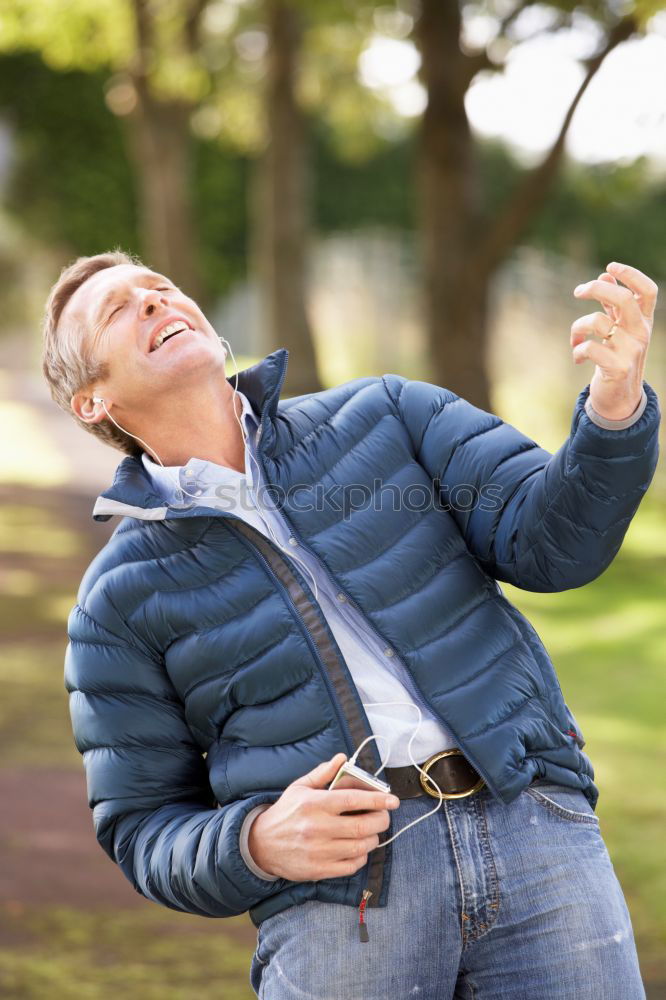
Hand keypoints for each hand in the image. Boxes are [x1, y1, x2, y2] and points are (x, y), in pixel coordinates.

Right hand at [247, 752, 399, 880]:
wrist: (261, 844)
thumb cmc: (285, 813)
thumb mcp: (300, 787)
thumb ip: (323, 773)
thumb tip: (343, 758)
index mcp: (315, 804)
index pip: (353, 800)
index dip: (377, 800)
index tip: (393, 800)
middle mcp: (318, 828)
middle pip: (362, 826)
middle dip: (380, 820)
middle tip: (384, 816)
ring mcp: (319, 851)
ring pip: (360, 847)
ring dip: (372, 839)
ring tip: (371, 831)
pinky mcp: (319, 870)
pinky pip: (351, 865)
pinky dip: (361, 857)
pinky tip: (358, 848)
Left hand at [570, 261, 656, 419]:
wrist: (620, 398)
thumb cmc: (616, 357)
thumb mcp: (619, 329)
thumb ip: (613, 304)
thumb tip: (605, 274)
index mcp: (643, 321)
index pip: (647, 291)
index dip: (631, 274)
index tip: (610, 266)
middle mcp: (640, 333)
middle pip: (623, 299)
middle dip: (596, 289)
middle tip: (578, 291)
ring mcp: (631, 351)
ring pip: (598, 322)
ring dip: (577, 327)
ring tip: (574, 339)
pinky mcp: (617, 368)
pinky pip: (590, 348)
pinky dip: (577, 351)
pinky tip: (577, 357)